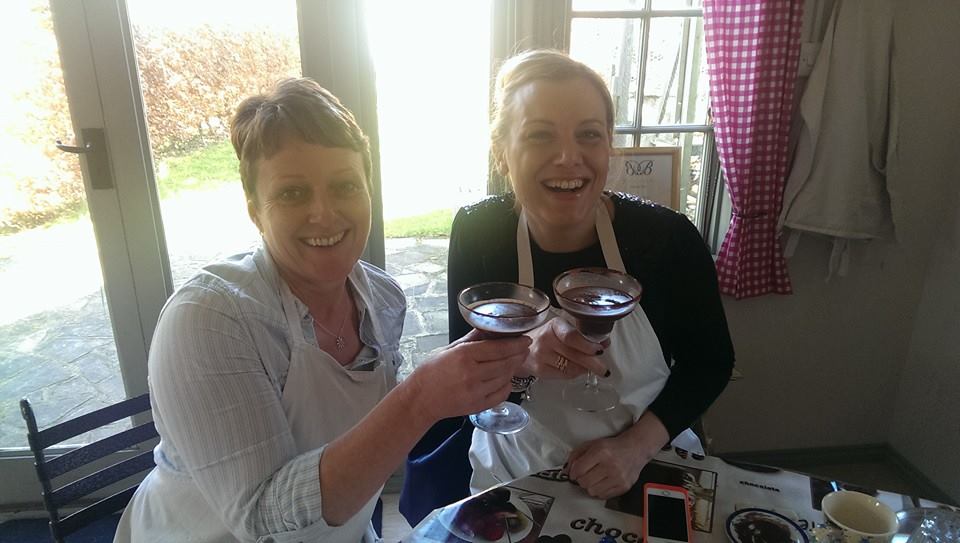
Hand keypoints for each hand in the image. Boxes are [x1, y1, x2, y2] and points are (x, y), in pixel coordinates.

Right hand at [409, 335, 529, 421]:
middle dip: (519, 355)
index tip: (525, 339)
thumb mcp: (449, 348)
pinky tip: (506, 378)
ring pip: (505, 378)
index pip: (498, 348)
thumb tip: (490, 328)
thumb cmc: (431, 371)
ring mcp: (476, 392)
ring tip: (515, 361)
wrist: (420, 399)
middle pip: (506, 363)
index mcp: (464, 355)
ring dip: (513, 369)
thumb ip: (472, 338)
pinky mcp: (477, 406)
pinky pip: (501, 394)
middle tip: (524, 349)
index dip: (516, 344)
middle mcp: (472, 374)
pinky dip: (507, 385)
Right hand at [522, 317, 607, 379]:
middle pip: (574, 354)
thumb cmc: (547, 337)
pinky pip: (565, 375)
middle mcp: (545, 339)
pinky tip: (577, 369)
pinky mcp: (540, 370)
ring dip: (584, 369)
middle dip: (593, 363)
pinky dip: (575, 373)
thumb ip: (584, 336)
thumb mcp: (564, 330)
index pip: (572, 336)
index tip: (600, 350)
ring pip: (571, 367)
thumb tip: (604, 342)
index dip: (587, 345)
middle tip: (604, 369)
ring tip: (590, 367)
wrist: (523, 348)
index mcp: (555, 325)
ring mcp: (541, 355)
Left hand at [564, 411, 668, 498]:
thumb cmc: (612, 446)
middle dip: (581, 479)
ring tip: (595, 478)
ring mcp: (619, 478)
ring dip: (590, 486)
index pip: (578, 469)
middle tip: (585, 474)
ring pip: (592, 491)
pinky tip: (603, 482)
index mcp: (601, 452)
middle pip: (584, 482)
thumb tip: (566, 470)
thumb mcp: (592, 444)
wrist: (635, 449)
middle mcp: (611, 465)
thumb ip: (576, 455)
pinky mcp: (624, 486)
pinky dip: (599, 490)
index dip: (573, 472)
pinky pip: (603, 496)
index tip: (574, 472)